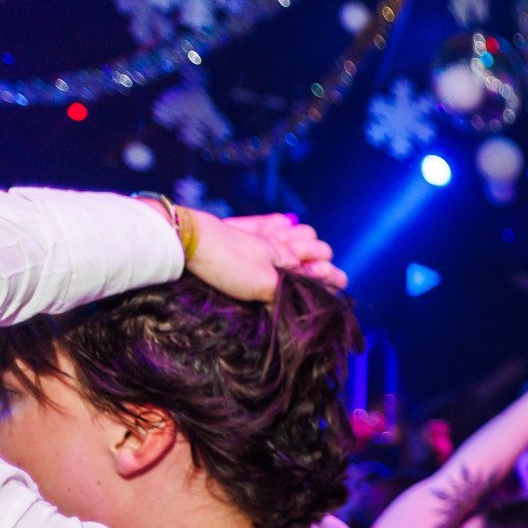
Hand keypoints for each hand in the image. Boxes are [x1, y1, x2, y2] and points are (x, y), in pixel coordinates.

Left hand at [177, 209, 343, 301]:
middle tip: (323, 273)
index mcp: (288, 258)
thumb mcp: (263, 286)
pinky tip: (283, 225)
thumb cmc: (228, 266)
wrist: (189, 240)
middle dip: (322, 259)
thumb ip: (287, 294)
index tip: (338, 285)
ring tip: (306, 253)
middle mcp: (279, 243)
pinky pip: (270, 222)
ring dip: (305, 241)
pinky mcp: (240, 229)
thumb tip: (302, 306)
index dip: (331, 278)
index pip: (322, 266)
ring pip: (296, 231)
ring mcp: (260, 233)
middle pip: (313, 246)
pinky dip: (281, 224)